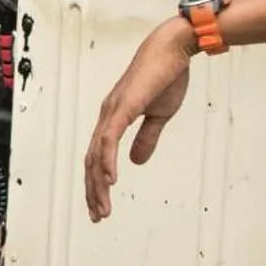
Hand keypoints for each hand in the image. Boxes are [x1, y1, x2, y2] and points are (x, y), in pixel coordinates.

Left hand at [85, 18, 194, 222]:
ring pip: (96, 154)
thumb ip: (146, 139)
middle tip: (98, 216)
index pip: (98, 157)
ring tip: (102, 207)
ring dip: (98, 184)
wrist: (173, 49)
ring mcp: (112, 111)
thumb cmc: (166, 76)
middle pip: (92, 161)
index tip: (102, 205)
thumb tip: (136, 162)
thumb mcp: (158, 116)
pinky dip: (106, 161)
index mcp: (113, 119)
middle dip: (93, 191)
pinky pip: (109, 139)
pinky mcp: (122, 107)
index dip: (98, 183)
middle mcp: (107, 117)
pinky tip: (109, 180)